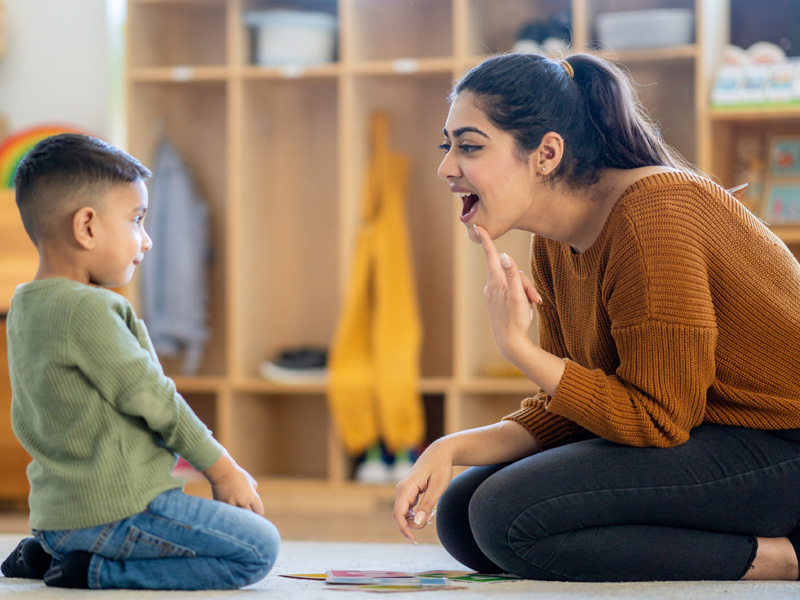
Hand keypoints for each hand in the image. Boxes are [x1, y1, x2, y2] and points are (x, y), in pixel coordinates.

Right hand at [203, 451, 264, 514]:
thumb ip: (255, 495)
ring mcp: (232, 505)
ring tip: (237, 510)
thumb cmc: (239, 476)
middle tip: (247, 512)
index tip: (255, 510)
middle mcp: (243, 502)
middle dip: (249, 515)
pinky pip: (228, 514)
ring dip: (238, 515)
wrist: (222, 472)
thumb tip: (254, 506)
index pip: (259, 512)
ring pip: (238, 517)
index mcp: (252, 497)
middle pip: (249, 517)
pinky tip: (228, 507)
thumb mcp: (252, 483)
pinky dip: (229, 512)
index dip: (257, 511)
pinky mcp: (222, 506)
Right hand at [392, 441, 452, 543]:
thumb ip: (427, 505)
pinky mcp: (408, 492)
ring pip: (404, 513)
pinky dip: (417, 514)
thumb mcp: (438, 487)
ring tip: (432, 513)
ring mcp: (403, 491)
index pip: (398, 514)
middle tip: (432, 519)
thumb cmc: (440, 467)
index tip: (414, 540)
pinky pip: (408, 509)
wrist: (440, 452)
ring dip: (416, 519)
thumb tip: (418, 523)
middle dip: (414, 524)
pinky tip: (429, 511)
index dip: (404, 529)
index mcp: (406, 487)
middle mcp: (401, 489)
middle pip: (400, 516)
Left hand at [474, 224, 540, 361]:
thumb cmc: (515, 320)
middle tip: (535, 298)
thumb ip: (512, 275)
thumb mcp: (518, 296)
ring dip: (526, 292)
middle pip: (511, 272)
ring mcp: (493, 294)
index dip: (486, 240)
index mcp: (495, 282)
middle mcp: (491, 286)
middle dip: (526, 282)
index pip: (491, 256)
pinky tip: (524, 309)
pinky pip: (512, 291)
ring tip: (531, 306)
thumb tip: (504, 256)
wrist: (510, 343)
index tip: (477, 227)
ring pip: (514, 282)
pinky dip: (521, 297)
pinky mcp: (496, 301)